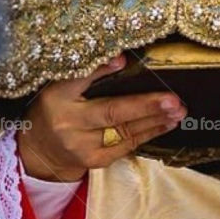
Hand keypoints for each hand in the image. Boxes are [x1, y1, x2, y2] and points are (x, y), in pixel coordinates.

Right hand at [17, 55, 185, 180]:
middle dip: (146, 105)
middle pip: (111, 112)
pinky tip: (165, 124)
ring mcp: (82, 145)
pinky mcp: (94, 160)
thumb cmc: (57, 110)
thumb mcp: (61, 87)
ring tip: (178, 111)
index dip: (100, 70)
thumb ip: (86, 74)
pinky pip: (126, 145)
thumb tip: (122, 58)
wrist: (41, 151)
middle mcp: (68, 122)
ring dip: (155, 120)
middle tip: (173, 99)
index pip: (79, 80)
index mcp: (57, 96)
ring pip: (125, 130)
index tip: (122, 60)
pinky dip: (148, 133)